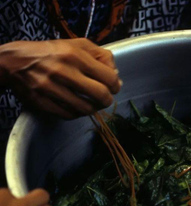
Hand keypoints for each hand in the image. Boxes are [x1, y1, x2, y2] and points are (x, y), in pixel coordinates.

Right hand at [0, 38, 121, 118]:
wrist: (14, 61)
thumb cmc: (51, 53)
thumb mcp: (77, 45)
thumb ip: (101, 56)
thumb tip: (116, 77)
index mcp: (74, 55)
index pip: (108, 77)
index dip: (115, 85)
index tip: (113, 87)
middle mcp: (62, 71)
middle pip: (100, 95)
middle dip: (107, 100)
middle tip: (105, 98)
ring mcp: (50, 88)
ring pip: (86, 108)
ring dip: (93, 108)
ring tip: (91, 103)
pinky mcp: (41, 102)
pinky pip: (69, 115)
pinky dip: (77, 113)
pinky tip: (76, 106)